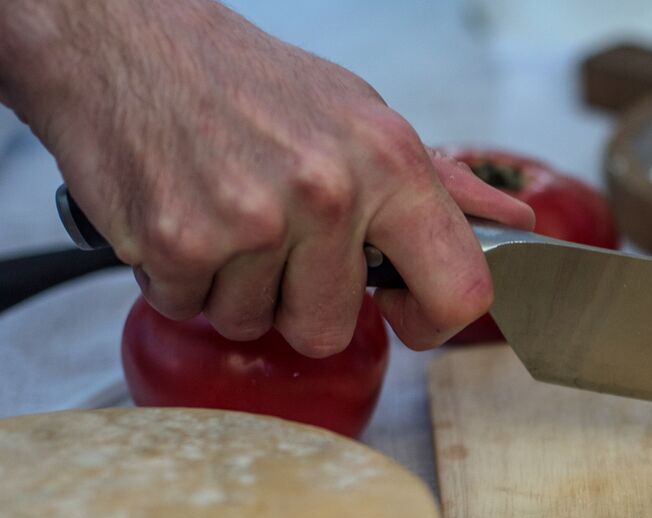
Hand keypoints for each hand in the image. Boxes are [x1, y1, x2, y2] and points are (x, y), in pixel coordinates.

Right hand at [0, 0, 533, 354]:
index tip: (404, 314)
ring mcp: (253, 220)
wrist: (126, 40)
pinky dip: (179, 279)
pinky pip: (190, 310)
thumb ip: (441, 188)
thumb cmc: (252, 85)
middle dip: (299, 304)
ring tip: (225, 216)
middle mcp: (329, 193)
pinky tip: (183, 215)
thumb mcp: (364, 119)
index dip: (433, 325)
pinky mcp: (179, 241)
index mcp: (391, 163)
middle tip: (277, 242)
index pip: (459, 291)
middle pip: (331, 330)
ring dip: (234, 289)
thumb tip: (514, 224)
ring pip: (254, 325)